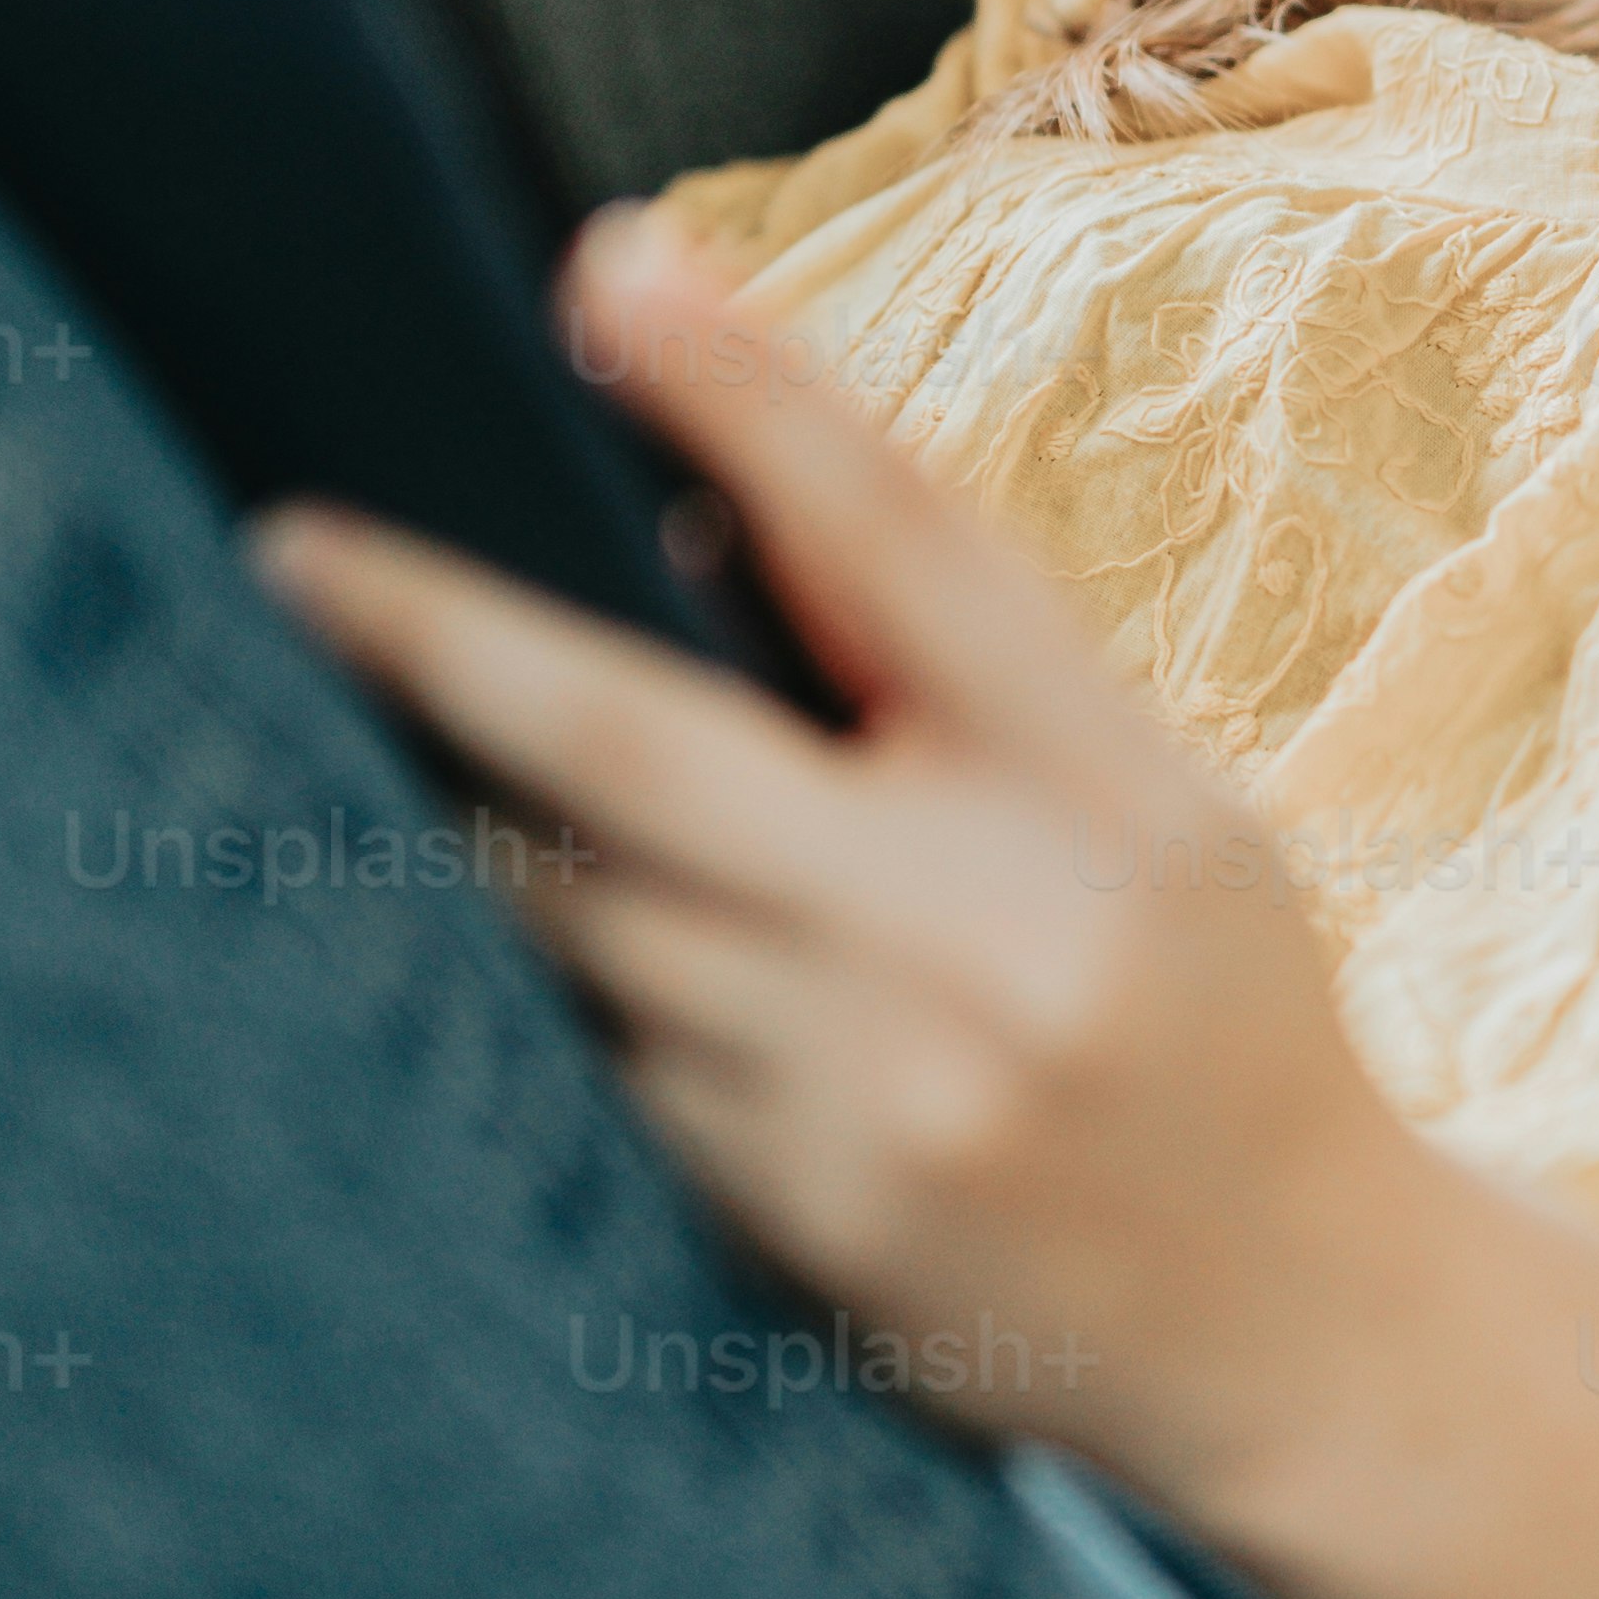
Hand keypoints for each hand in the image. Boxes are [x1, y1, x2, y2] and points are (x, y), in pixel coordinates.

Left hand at [248, 212, 1420, 1507]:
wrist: (1307, 1330)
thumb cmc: (1205, 1012)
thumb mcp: (1151, 806)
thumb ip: (949, 671)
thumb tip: (688, 511)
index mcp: (1108, 791)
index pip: (908, 542)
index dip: (752, 390)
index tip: (609, 268)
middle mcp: (991, 937)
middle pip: (642, 745)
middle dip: (441, 636)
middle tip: (291, 550)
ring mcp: (881, 1094)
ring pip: (582, 920)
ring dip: (485, 831)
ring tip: (396, 754)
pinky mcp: (799, 1225)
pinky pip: (610, 1070)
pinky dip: (574, 998)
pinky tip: (578, 968)